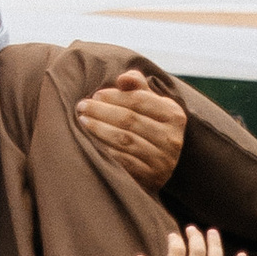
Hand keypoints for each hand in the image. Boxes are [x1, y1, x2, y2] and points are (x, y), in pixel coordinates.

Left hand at [78, 68, 188, 191]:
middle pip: (130, 119)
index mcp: (174, 115)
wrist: (157, 167)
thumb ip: (137, 86)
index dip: (115, 96)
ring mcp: (162, 160)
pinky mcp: (150, 177)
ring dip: (99, 128)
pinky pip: (122, 160)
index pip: (140, 99)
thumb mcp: (150, 104)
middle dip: (102, 111)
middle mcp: (172, 138)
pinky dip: (104, 149)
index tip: (96, 95)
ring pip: (124, 139)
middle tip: (82, 106)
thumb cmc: (148, 126)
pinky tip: (91, 142)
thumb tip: (123, 78)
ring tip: (83, 120)